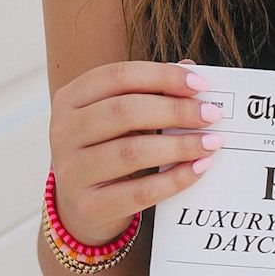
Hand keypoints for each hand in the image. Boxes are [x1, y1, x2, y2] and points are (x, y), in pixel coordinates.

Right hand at [47, 58, 224, 245]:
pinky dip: (175, 179)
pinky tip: (199, 168)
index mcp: (70, 98)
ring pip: (131, 152)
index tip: (201, 86)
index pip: (118, 76)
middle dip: (175, 110)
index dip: (162, 76)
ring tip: (211, 142)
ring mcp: (71, 170)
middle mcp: (63, 131)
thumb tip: (191, 70)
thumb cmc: (108, 148)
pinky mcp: (89, 205)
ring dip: (179, 145)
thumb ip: (151, 91)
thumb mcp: (121, 116)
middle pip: (124, 111)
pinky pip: (140, 191)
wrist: (83, 205)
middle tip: (212, 115)